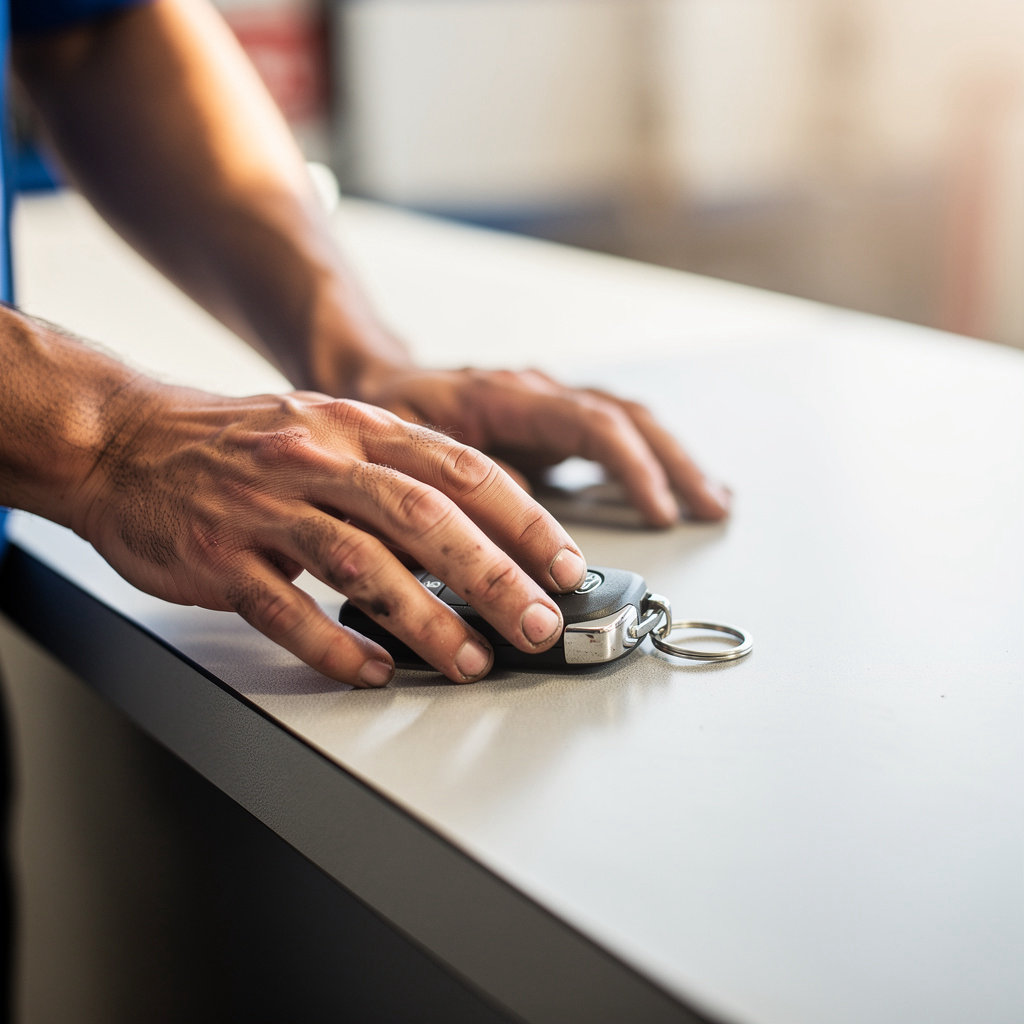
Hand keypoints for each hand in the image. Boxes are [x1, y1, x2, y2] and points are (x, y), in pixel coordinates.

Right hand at [72, 384, 588, 686]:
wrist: (124, 441)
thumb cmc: (241, 444)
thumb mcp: (327, 432)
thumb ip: (398, 473)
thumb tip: (480, 534)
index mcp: (357, 428)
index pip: (461, 470)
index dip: (523, 520)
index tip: (566, 565)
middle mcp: (318, 461)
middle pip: (424, 518)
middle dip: (493, 576)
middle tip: (538, 625)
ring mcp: (264, 508)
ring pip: (361, 564)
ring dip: (426, 619)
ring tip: (472, 661)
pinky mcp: (218, 559)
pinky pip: (284, 611)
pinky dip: (335, 646)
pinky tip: (376, 671)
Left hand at [355, 367, 730, 526]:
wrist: (378, 381)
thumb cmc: (389, 414)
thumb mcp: (408, 452)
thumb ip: (459, 486)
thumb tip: (510, 527)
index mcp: (507, 396)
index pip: (590, 422)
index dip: (631, 468)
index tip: (657, 511)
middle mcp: (538, 393)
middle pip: (627, 419)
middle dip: (675, 465)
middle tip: (709, 510)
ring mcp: (549, 406)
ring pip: (629, 421)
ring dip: (674, 461)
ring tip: (712, 500)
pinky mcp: (552, 424)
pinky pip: (615, 433)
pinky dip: (651, 460)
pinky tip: (673, 486)